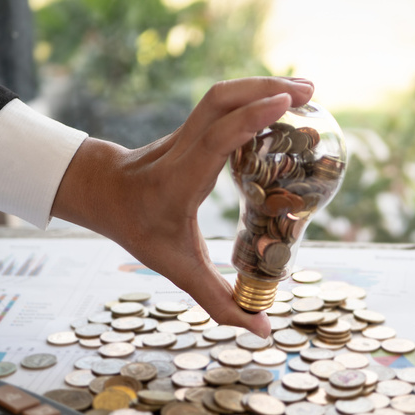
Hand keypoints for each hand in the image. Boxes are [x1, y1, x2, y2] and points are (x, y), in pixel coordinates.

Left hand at [51, 77, 313, 336]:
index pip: (214, 139)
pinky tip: (278, 101)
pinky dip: (253, 93)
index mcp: (180, 179)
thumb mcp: (177, 268)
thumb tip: (261, 330)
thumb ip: (218, 301)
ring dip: (262, 84)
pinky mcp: (193, 125)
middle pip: (221, 100)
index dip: (248, 119)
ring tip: (304, 89)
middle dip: (265, 88)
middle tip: (309, 91)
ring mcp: (187, 130)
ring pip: (222, 93)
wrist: (105, 190)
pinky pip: (225, 101)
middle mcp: (184, 146)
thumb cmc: (140, 227)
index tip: (283, 104)